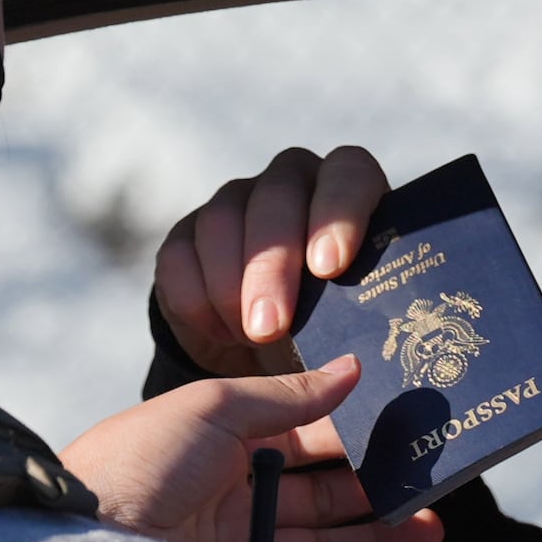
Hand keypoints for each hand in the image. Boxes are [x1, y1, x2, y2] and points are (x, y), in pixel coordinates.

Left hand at [65, 356, 443, 541]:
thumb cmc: (135, 466)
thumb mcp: (210, 409)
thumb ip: (286, 396)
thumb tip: (353, 370)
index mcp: (213, 446)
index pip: (297, 436)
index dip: (349, 431)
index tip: (403, 425)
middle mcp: (224, 501)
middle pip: (317, 496)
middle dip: (376, 488)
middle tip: (431, 480)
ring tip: (432, 530)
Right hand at [156, 145, 389, 377]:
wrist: (265, 345)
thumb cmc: (330, 330)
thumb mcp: (353, 328)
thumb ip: (361, 328)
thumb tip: (358, 368)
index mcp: (347, 192)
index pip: (347, 174)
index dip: (337, 213)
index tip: (328, 268)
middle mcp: (291, 184)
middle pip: (277, 196)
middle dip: (271, 266)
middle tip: (271, 327)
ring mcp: (235, 202)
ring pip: (223, 220)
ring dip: (230, 287)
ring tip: (248, 338)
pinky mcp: (187, 234)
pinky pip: (181, 255)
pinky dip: (197, 300)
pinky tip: (220, 333)